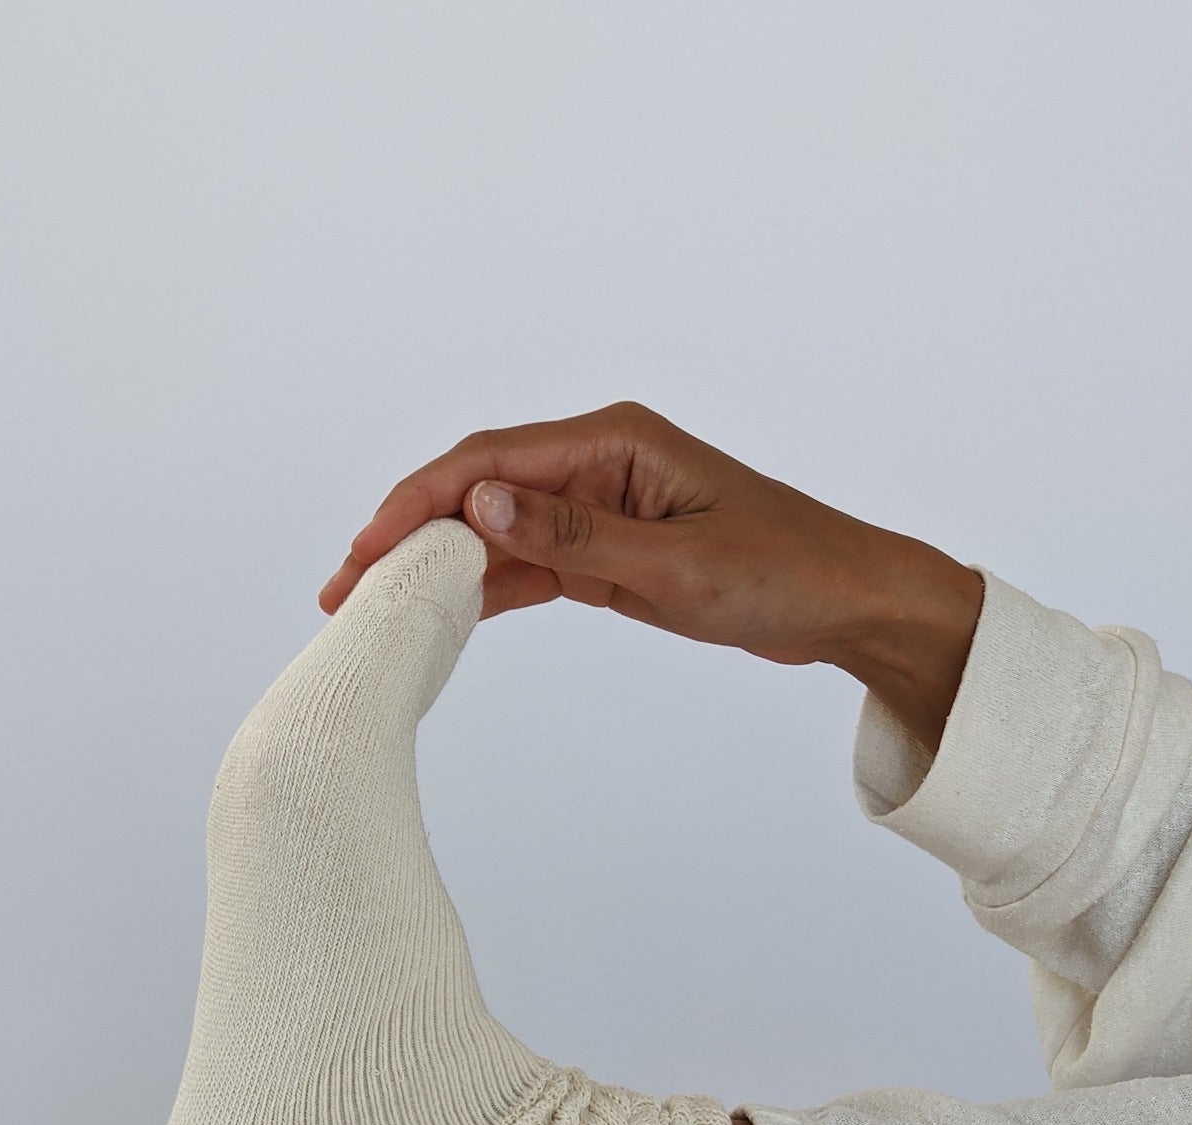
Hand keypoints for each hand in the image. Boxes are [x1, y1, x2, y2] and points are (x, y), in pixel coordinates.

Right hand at [320, 400, 983, 752]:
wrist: (846, 603)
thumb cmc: (783, 571)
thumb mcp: (677, 563)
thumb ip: (574, 537)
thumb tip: (480, 507)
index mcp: (612, 442)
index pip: (488, 463)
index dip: (417, 504)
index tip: (366, 549)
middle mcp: (597, 464)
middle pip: (478, 492)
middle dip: (408, 536)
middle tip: (345, 589)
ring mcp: (601, 509)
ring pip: (498, 532)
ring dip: (439, 568)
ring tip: (376, 609)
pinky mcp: (612, 552)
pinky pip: (533, 566)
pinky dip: (489, 589)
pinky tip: (444, 615)